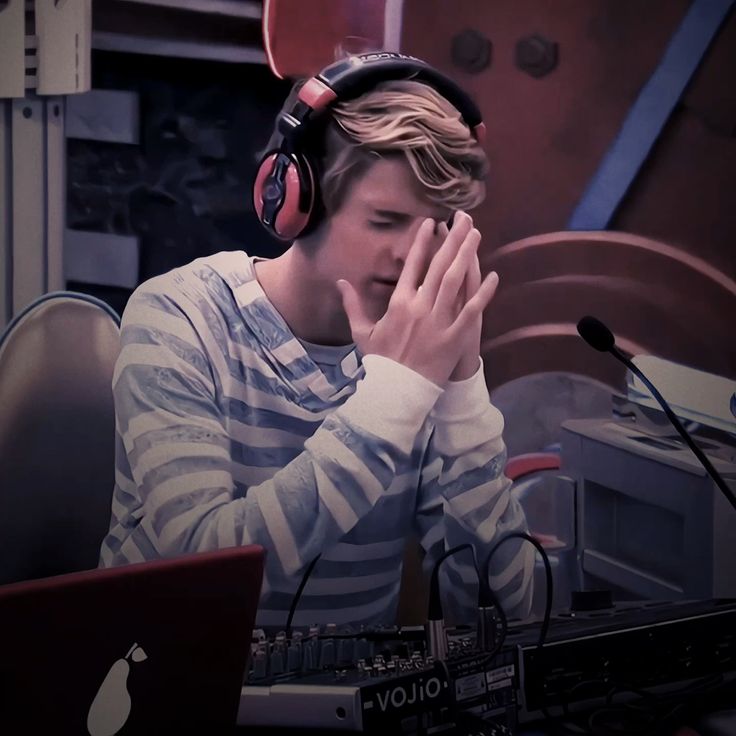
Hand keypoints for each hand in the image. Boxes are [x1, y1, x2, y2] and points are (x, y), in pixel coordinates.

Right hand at [336, 215, 497, 386]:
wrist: (396, 391)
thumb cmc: (380, 361)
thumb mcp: (362, 332)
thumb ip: (353, 305)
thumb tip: (341, 282)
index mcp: (399, 303)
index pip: (412, 265)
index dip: (422, 242)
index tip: (430, 223)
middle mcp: (421, 306)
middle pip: (439, 266)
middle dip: (452, 240)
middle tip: (463, 219)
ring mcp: (439, 320)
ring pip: (456, 281)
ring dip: (467, 256)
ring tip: (475, 235)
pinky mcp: (455, 336)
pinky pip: (472, 310)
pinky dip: (484, 293)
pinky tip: (493, 276)